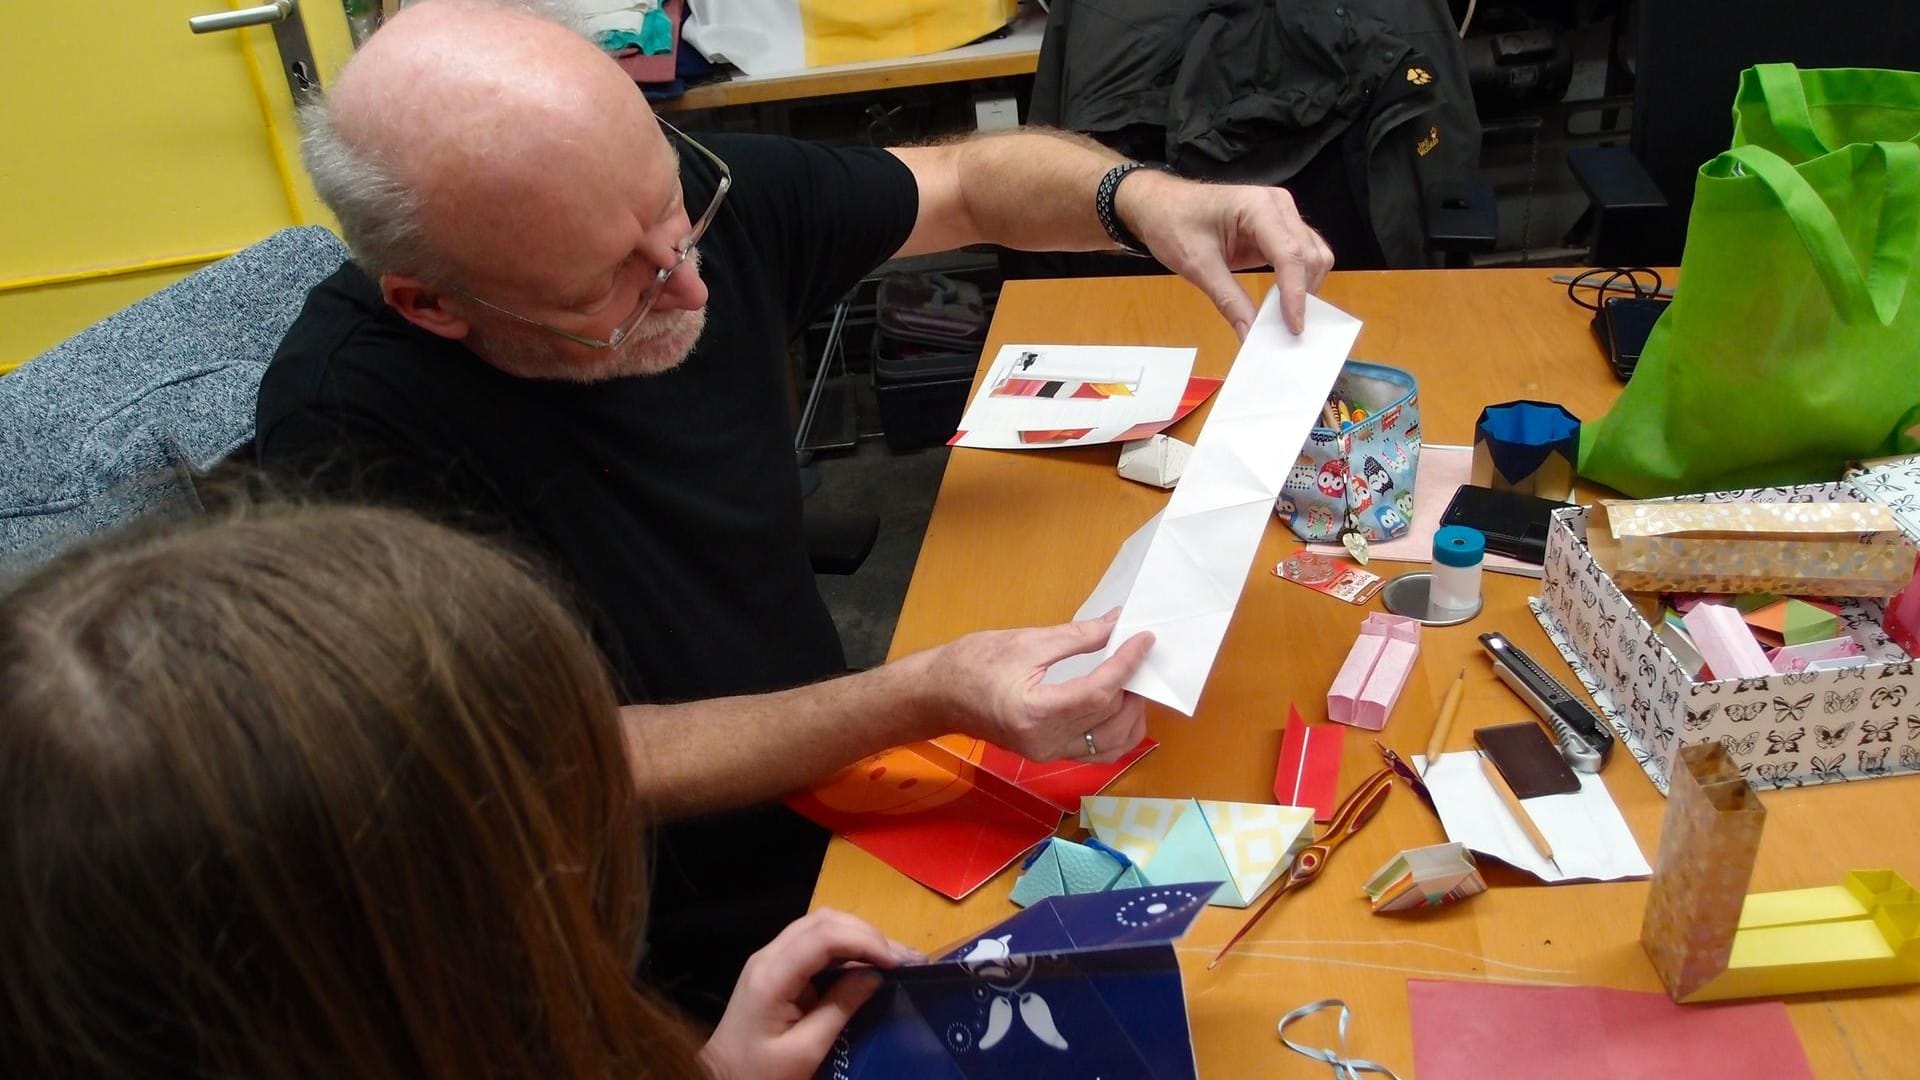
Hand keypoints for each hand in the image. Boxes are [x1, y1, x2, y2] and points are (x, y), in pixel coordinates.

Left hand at [701, 909, 921, 1079]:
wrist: (719, 1079)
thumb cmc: (760, 1074)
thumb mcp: (804, 1052)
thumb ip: (840, 1009)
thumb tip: (875, 976)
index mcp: (772, 976)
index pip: (824, 936)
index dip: (865, 941)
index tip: (897, 964)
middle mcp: (769, 955)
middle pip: (824, 921)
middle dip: (869, 934)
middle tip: (905, 959)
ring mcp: (770, 958)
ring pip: (821, 925)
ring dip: (860, 937)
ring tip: (894, 958)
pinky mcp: (776, 967)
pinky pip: (815, 943)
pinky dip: (846, 947)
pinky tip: (869, 963)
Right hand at [930, 609, 1154, 762]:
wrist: (937, 695)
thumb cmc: (971, 663)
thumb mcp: (1025, 641)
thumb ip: (1076, 637)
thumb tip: (1115, 625)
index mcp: (1035, 711)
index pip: (1099, 692)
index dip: (1127, 664)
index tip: (1144, 639)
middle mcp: (1045, 741)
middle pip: (1109, 718)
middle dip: (1133, 685)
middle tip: (1140, 655)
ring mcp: (1047, 753)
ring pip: (1111, 744)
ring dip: (1131, 714)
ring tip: (1133, 681)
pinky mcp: (1049, 755)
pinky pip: (1097, 752)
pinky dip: (1117, 732)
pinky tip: (1120, 706)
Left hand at [1116, 170, 1334, 337]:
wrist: (1160, 206)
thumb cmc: (1173, 223)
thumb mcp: (1197, 265)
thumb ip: (1228, 299)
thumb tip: (1249, 333)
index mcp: (1258, 206)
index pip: (1290, 254)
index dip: (1295, 293)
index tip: (1293, 327)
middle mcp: (1278, 207)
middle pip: (1310, 255)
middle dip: (1304, 293)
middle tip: (1287, 330)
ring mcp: (1282, 217)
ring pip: (1314, 256)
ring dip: (1306, 288)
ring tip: (1285, 319)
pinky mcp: (1277, 231)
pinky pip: (1301, 257)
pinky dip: (1298, 282)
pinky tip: (1282, 304)